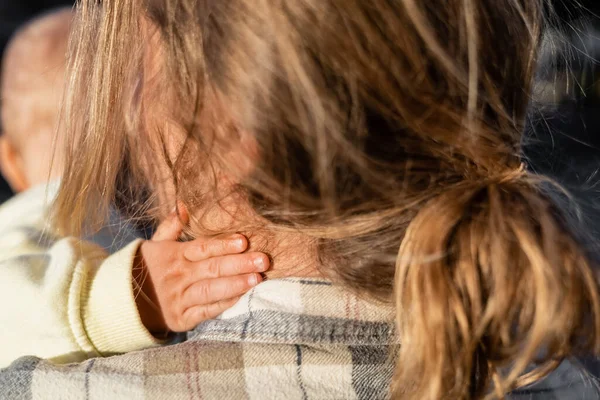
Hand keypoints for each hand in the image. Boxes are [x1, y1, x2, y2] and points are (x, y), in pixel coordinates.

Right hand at [134, 210, 268, 334]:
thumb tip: (183, 204)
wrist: (128, 303)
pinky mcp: (183, 318)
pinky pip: (207, 311)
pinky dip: (225, 304)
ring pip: (212, 290)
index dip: (223, 244)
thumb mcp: (156, 244)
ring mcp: (180, 299)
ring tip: (257, 279)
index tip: (244, 240)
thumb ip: (172, 225)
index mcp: (174, 255)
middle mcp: (178, 276)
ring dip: (236, 284)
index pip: (202, 248)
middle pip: (212, 269)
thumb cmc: (151, 268)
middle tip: (263, 260)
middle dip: (240, 264)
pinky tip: (243, 297)